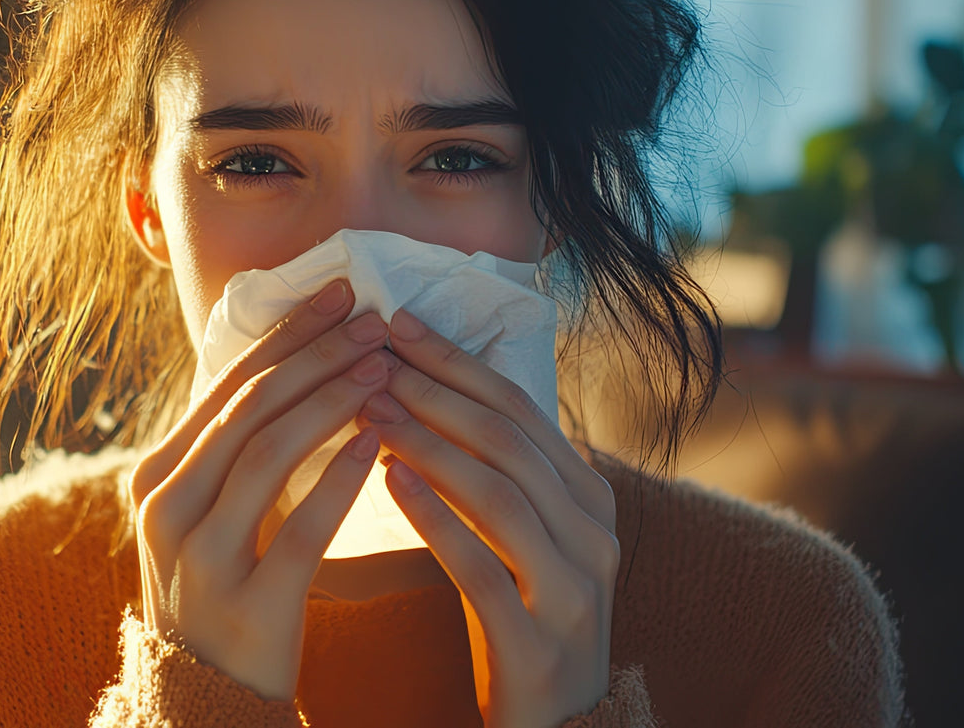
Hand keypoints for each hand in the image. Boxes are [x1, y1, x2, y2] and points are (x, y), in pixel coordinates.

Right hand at [128, 279, 395, 699]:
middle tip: (374, 322)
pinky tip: (377, 444)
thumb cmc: (225, 589)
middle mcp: (165, 507)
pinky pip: (299, 530)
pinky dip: (338, 480)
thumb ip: (237, 443)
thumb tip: (294, 354)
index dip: (288, 332)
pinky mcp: (247, 605)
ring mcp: (201, 558)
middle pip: (249, 409)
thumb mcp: (208, 510)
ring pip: (268, 456)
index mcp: (157, 474)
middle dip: (317, 356)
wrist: (205, 703)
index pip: (228, 383)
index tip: (341, 293)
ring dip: (331, 403)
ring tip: (384, 371)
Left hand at [358, 308, 619, 727]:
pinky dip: (436, 518)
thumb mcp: (522, 538)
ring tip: (370, 411)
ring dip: (429, 444)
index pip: (520, 409)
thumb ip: (496, 472)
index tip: (395, 324)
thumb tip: (426, 385)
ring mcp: (573, 587)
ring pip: (499, 494)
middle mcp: (593, 533)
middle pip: (509, 441)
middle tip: (371, 359)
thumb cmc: (520, 620)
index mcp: (590, 497)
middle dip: (435, 393)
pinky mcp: (538, 640)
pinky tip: (389, 482)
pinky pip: (483, 567)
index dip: (455, 362)